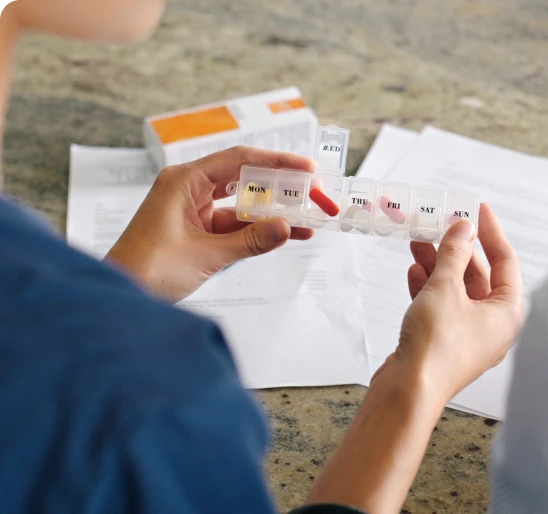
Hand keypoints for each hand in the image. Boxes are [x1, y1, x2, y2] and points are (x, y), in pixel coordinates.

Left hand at [105, 146, 315, 301]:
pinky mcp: (197, 230)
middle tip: (312, 192)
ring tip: (307, 217)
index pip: (239, 160)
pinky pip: (234, 224)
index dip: (277, 162)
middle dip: (279, 186)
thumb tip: (287, 227)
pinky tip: (286, 234)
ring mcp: (193, 210)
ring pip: (242, 204)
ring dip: (272, 212)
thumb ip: (250, 240)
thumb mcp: (206, 255)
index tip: (307, 169)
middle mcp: (188, 188)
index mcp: (184, 181)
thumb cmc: (147, 269)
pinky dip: (257, 230)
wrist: (120, 295)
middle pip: (244, 178)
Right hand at [376, 203, 525, 403]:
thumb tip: (464, 228)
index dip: (491, 232)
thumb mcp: (446, 287)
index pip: (506, 261)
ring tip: (418, 243)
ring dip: (439, 266)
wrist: (409, 390)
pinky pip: (442, 307)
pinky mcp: (446, 343)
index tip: (478, 209)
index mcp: (508, 312)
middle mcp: (494, 325)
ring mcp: (469, 335)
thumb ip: (454, 253)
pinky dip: (429, 288)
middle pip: (479, 275)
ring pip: (457, 290)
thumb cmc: (436, 344)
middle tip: (440, 224)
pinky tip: (414, 272)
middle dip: (456, 249)